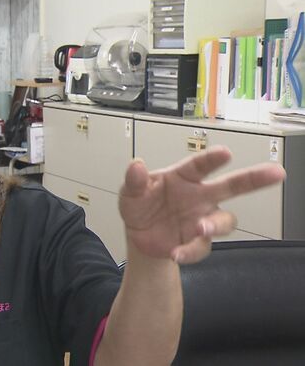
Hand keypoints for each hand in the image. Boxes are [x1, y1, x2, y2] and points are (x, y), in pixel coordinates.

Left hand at [118, 146, 285, 263]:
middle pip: (232, 185)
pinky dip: (190, 251)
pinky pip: (203, 247)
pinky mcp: (200, 241)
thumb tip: (136, 165)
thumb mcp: (129, 193)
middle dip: (255, 178)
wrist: (139, 237)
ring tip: (200, 228)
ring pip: (225, 220)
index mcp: (182, 177)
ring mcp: (204, 218)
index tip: (225, 153)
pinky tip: (176, 253)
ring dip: (215, 225)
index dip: (212, 159)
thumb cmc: (140, 206)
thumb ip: (133, 181)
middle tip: (276, 172)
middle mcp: (200, 195)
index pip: (199, 165)